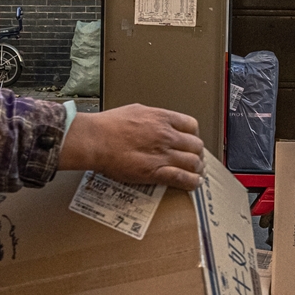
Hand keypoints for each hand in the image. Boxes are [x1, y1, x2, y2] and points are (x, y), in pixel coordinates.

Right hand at [59, 103, 204, 190]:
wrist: (96, 140)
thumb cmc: (108, 126)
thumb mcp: (136, 110)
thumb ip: (152, 117)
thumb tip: (157, 120)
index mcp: (162, 118)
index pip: (192, 125)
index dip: (194, 135)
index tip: (191, 140)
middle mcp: (167, 135)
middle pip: (196, 145)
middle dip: (197, 153)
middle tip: (195, 159)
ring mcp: (163, 154)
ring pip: (194, 162)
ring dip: (197, 169)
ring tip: (196, 173)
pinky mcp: (156, 172)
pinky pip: (182, 178)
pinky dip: (191, 182)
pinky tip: (193, 184)